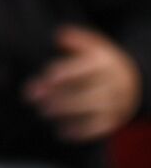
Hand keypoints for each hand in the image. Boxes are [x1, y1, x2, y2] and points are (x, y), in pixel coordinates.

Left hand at [23, 25, 142, 141]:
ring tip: (43, 112)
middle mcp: (112, 83)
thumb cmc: (101, 62)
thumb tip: (59, 35)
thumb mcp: (94, 45)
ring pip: (93, 108)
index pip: (82, 68)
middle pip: (86, 90)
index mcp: (104, 63)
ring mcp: (115, 102)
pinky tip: (62, 132)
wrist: (134, 81)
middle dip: (59, 96)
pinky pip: (100, 127)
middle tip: (33, 98)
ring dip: (67, 112)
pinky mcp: (115, 118)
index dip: (62, 73)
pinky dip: (82, 132)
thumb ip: (76, 39)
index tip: (45, 78)